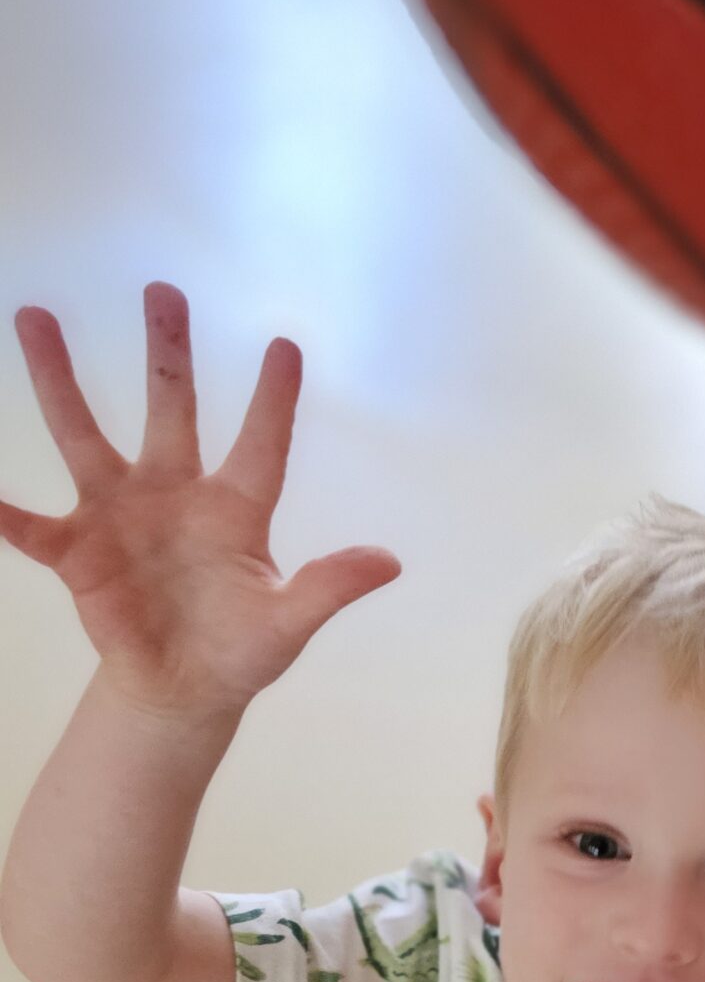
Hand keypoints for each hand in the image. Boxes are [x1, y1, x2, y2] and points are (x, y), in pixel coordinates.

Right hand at [0, 282, 398, 721]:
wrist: (183, 692)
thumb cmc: (240, 652)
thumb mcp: (290, 622)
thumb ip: (330, 586)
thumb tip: (389, 562)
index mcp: (234, 510)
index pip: (261, 444)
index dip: (273, 399)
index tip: (285, 344)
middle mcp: (174, 494)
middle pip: (171, 409)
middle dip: (166, 352)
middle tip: (162, 288)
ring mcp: (120, 516)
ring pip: (84, 435)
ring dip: (58, 381)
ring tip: (36, 318)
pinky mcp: (78, 553)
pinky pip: (31, 526)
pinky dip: (2, 510)